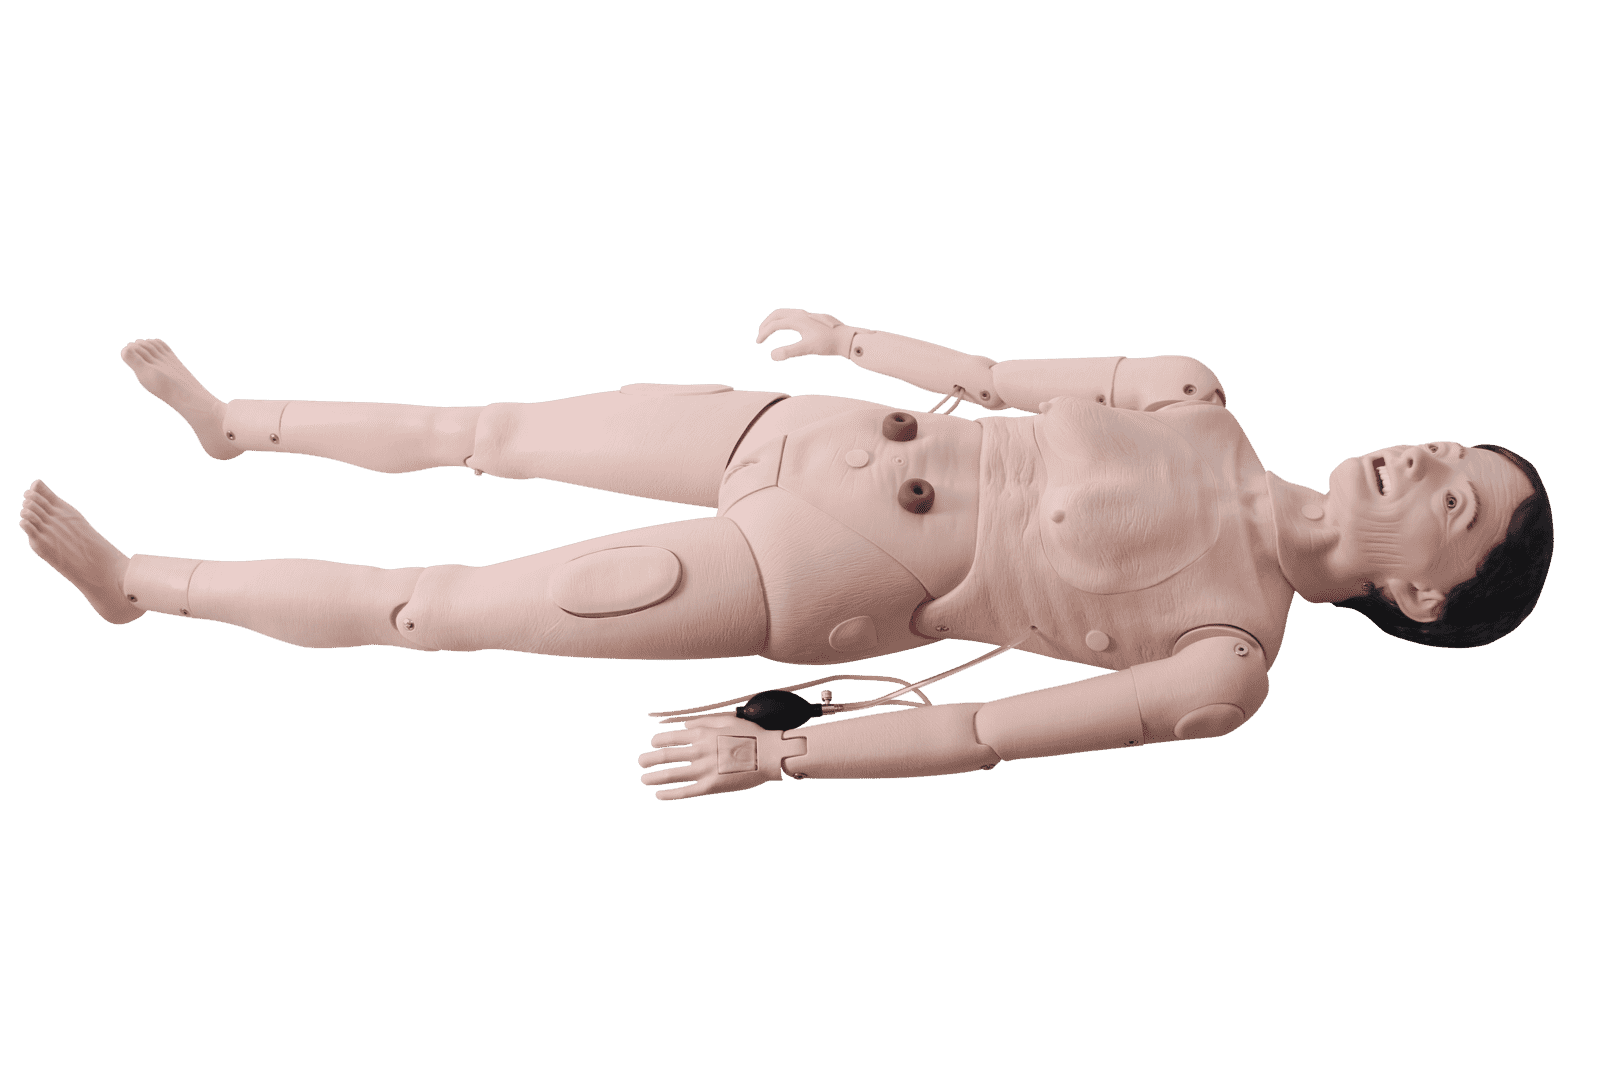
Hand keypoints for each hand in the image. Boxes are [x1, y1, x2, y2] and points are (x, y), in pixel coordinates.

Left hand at [638, 715, 807, 801]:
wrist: (769, 755)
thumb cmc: (751, 735)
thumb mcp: (727, 721)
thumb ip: (703, 722)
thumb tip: (684, 727)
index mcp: (701, 733)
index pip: (670, 737)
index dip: (657, 741)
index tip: (653, 744)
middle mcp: (698, 751)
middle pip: (665, 755)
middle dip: (649, 759)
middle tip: (641, 762)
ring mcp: (703, 770)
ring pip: (670, 774)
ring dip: (653, 777)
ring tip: (644, 779)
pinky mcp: (710, 787)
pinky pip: (684, 791)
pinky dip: (669, 794)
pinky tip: (659, 795)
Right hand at [755, 308, 857, 361]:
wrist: (847, 338)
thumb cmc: (828, 344)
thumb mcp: (808, 349)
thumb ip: (789, 351)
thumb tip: (773, 355)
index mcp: (797, 320)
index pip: (774, 325)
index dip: (764, 333)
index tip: (758, 343)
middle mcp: (801, 314)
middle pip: (777, 314)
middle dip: (766, 323)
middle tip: (760, 333)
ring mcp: (808, 315)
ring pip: (786, 313)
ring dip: (776, 320)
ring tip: (771, 330)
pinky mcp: (813, 318)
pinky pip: (794, 316)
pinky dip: (785, 321)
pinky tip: (789, 329)